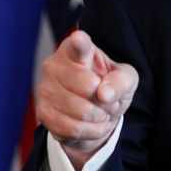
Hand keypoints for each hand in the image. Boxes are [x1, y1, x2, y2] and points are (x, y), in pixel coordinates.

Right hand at [37, 30, 137, 170]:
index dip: (79, 43)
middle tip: (108, 98)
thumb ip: (121, 81)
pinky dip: (92, 131)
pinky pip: (72, 128)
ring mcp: (46, 89)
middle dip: (105, 99)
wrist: (97, 113)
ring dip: (100, 116)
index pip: (78, 44)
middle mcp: (55, 65)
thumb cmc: (110, 86)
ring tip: (102, 112)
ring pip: (80, 110)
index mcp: (77, 49)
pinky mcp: (43, 113)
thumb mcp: (126, 79)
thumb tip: (104, 93)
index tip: (80, 39)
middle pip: (87, 86)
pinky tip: (96, 125)